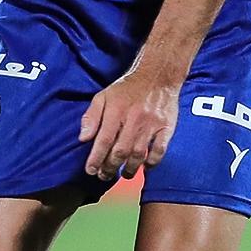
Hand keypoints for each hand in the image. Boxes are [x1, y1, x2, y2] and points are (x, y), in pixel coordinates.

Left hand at [79, 64, 180, 181]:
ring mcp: (151, 124)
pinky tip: (145, 166)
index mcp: (116, 111)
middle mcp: (134, 119)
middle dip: (110, 168)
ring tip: (123, 174)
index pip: (103, 140)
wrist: (157, 75)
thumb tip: (83, 138)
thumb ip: (91, 117)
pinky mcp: (166, 127)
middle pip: (120, 151)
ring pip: (139, 154)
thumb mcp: (103, 96)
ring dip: (129, 169)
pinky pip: (160, 150)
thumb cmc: (127, 88)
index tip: (91, 170)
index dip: (96, 159)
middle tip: (104, 175)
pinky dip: (152, 161)